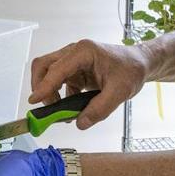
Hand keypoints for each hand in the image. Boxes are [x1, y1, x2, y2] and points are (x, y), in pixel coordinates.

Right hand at [30, 39, 149, 129]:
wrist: (140, 64)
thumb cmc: (132, 70)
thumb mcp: (120, 91)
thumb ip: (100, 108)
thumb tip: (80, 123)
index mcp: (84, 52)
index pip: (57, 69)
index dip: (44, 86)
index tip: (34, 101)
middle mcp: (74, 53)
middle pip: (44, 66)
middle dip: (41, 87)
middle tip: (46, 108)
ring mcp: (73, 62)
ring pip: (49, 75)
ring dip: (50, 94)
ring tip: (61, 112)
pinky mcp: (75, 71)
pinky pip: (60, 84)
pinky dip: (60, 97)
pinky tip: (70, 109)